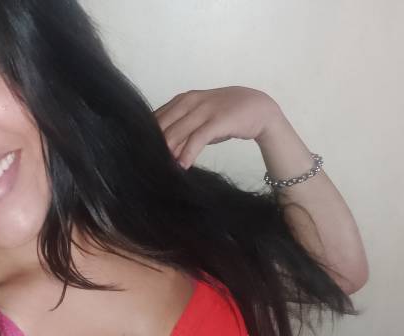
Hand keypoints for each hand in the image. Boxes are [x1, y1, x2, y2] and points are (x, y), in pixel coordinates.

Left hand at [153, 85, 277, 169]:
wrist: (260, 109)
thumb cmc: (227, 117)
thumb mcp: (201, 121)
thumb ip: (184, 131)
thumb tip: (165, 150)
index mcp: (184, 99)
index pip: (158, 117)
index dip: (148, 136)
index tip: (143, 154)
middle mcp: (191, 101)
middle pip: (163, 125)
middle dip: (155, 146)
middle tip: (148, 165)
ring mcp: (205, 109)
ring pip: (177, 131)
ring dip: (168, 152)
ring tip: (163, 168)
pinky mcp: (218, 120)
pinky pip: (198, 138)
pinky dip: (188, 153)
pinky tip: (183, 166)